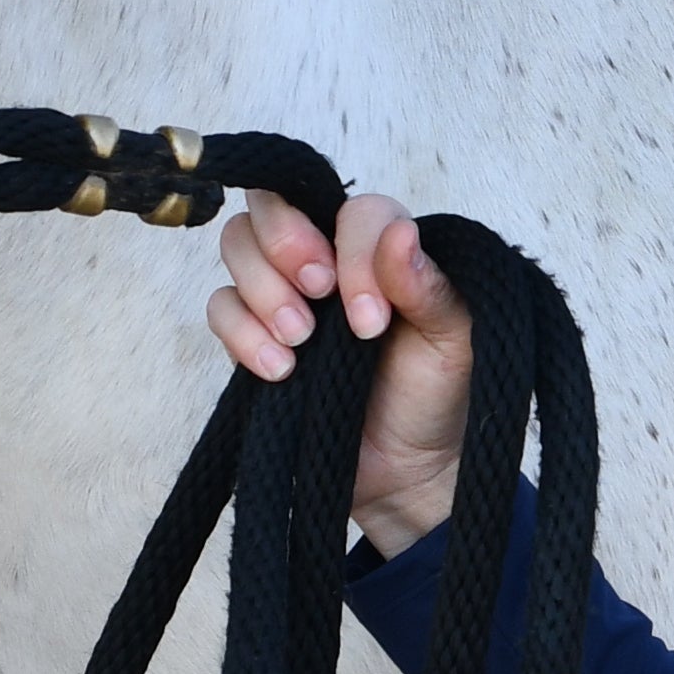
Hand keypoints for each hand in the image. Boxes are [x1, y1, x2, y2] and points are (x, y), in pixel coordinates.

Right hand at [208, 190, 472, 555]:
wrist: (404, 470)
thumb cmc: (435, 395)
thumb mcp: (452, 341)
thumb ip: (427, 287)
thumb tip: (399, 233)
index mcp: (382, 246)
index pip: (351, 212)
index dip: (353, 255)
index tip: (370, 320)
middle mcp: (329, 256)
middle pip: (274, 203)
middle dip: (286, 244)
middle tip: (317, 295)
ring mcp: (285, 292)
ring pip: (238, 246)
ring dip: (263, 290)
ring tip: (300, 342)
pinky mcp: (254, 334)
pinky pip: (221, 307)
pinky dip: (241, 333)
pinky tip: (279, 369)